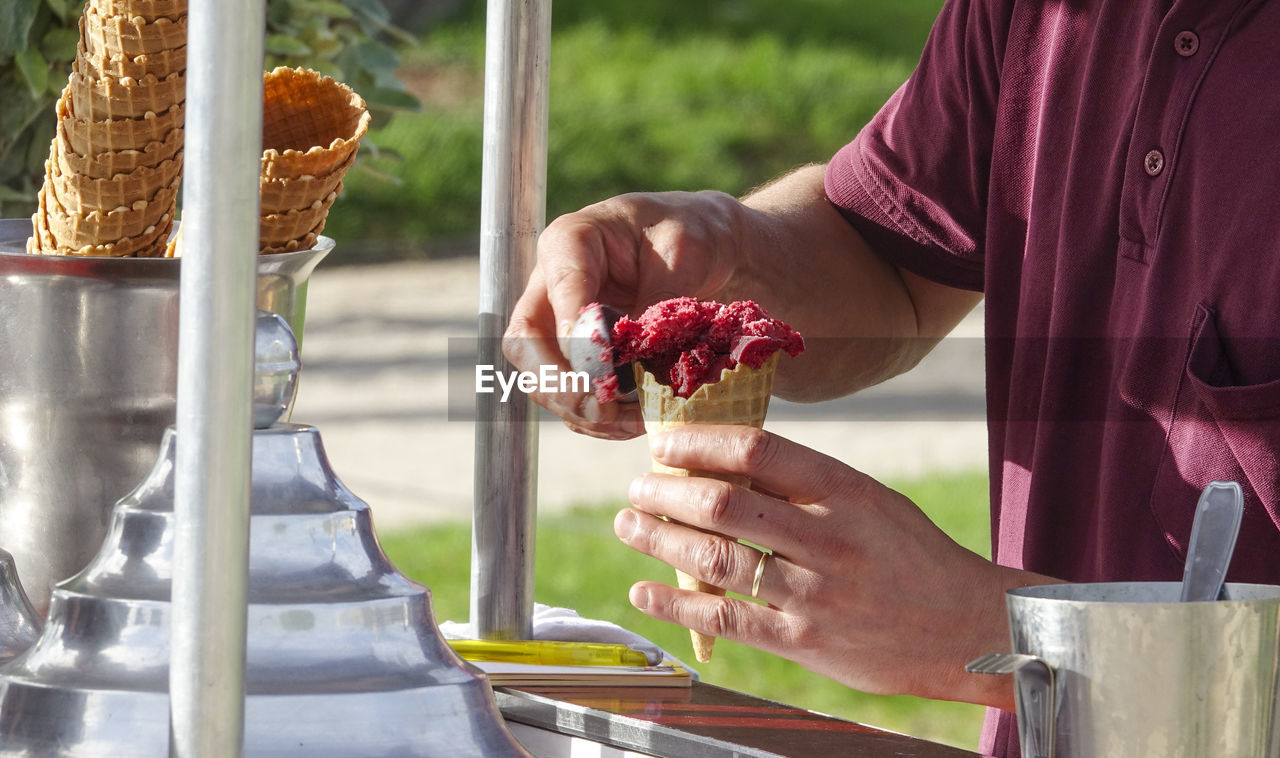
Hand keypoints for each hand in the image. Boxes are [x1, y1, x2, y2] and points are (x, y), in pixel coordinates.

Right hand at [504, 190, 749, 438]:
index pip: (558, 288)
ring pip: (541, 378)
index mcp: (571, 241)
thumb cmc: (694, 233)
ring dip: (581, 409)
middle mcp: (552, 284)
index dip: (573, 333)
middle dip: (560, 384)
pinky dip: (595, 418)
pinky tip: (632, 423)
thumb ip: (654, 298)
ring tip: (632, 422)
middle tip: (604, 408)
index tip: (601, 368)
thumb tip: (628, 357)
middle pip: (526, 344)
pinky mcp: (577, 354)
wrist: (710, 246)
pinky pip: (569, 394)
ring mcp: (560, 323)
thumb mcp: (686, 251)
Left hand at [615, 425, 1051, 708]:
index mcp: (843, 490)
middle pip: (724, 503)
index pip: (756, 452)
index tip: (664, 444)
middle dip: (666, 492)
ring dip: (660, 540)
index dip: (699, 443)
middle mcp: (827, 536)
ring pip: (717, 559)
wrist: (968, 626)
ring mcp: (815, 591)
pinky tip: (642, 590)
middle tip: (635, 488)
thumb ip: (806, 485)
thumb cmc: (911, 554)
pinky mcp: (805, 639)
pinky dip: (675, 603)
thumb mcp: (870, 500)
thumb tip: (725, 464)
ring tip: (629, 527)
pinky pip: (726, 617)